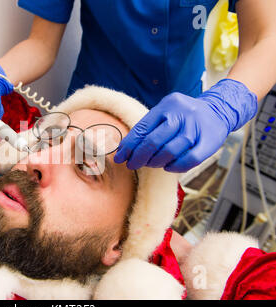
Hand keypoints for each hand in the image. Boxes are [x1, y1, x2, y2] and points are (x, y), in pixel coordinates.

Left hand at [114, 79, 257, 171]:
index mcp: (167, 105)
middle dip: (138, 156)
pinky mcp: (209, 142)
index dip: (129, 145)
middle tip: (132, 165)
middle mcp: (182, 115)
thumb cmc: (184, 115)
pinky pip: (188, 160)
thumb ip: (149, 126)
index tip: (120, 157)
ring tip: (150, 164)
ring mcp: (196, 128)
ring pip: (169, 152)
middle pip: (154, 141)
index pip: (142, 128)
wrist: (219, 110)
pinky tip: (167, 167)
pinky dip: (175, 166)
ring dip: (155, 162)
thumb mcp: (166, 111)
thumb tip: (126, 148)